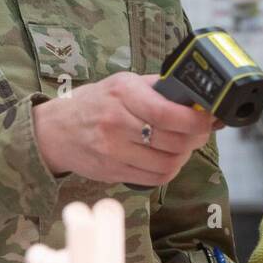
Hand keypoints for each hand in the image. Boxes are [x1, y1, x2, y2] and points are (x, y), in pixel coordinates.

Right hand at [32, 72, 215, 185]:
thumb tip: (194, 97)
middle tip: (200, 132)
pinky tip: (167, 159)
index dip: (194, 120)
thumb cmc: (94, 103)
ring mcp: (113, 151)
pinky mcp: (113, 172)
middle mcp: (116, 122)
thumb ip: (156, 88)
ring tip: (183, 146)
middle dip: (195, 138)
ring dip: (184, 156)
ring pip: (166, 163)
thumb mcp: (122, 83)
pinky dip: (169, 170)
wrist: (55, 131)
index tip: (207, 118)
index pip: (166, 113)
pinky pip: (154, 178)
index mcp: (122, 93)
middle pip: (172, 141)